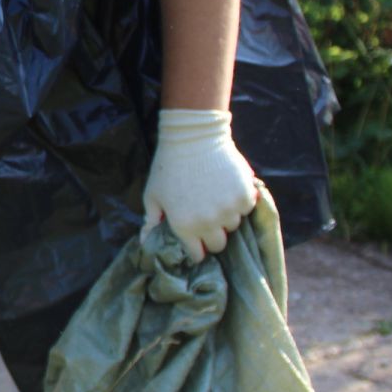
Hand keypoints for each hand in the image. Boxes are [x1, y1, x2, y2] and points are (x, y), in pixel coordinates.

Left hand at [143, 109, 257, 258]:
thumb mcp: (153, 195)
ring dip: (226, 217)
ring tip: (215, 198)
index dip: (195, 247)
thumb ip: (151, 221)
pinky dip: (240, 202)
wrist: (193, 138)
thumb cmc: (168, 168)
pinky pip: (246, 208)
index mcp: (184, 226)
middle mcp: (209, 222)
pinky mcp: (245, 195)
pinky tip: (227, 188)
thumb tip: (145, 242)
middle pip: (218, 244)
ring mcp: (229, 210)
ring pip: (233, 226)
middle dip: (211, 235)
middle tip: (206, 217)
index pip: (197, 254)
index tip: (195, 238)